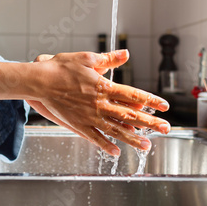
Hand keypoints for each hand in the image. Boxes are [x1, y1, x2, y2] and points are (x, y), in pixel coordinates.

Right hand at [26, 50, 169, 154]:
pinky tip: (116, 151)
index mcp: (103, 86)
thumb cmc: (61, 67)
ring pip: (115, 130)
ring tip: (146, 145)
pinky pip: (95, 137)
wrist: (40, 81)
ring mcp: (89, 116)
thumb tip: (126, 54)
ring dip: (132, 138)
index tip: (164, 106)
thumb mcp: (87, 58)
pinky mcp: (78, 124)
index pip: (133, 95)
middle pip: (129, 115)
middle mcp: (99, 104)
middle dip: (150, 122)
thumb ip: (108, 59)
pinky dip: (106, 145)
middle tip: (166, 128)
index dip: (151, 101)